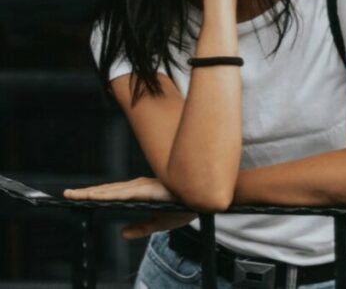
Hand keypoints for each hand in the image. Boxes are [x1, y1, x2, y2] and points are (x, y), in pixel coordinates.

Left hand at [64, 177, 197, 238]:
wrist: (205, 199)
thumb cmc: (185, 206)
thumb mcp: (160, 223)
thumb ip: (141, 228)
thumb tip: (122, 234)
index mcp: (141, 192)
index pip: (113, 194)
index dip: (95, 194)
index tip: (76, 196)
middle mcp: (140, 186)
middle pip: (108, 190)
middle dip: (86, 192)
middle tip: (66, 194)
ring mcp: (143, 187)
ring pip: (112, 190)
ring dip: (92, 192)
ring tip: (74, 195)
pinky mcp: (148, 190)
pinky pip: (123, 193)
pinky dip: (108, 193)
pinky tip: (96, 196)